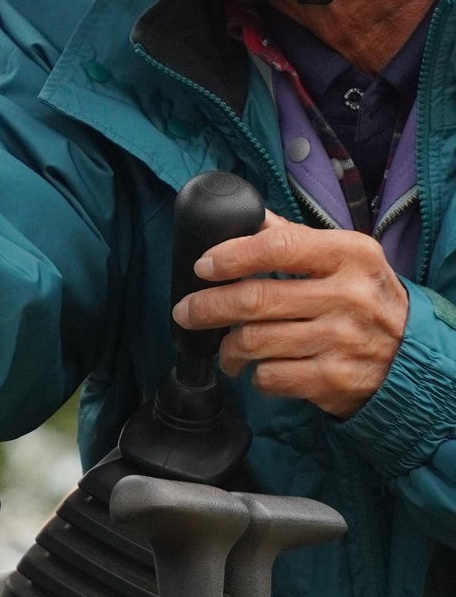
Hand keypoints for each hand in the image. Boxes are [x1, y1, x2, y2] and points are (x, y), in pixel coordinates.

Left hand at [173, 210, 407, 417]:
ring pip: (255, 342)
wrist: (411, 354)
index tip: (202, 266)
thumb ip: (295, 238)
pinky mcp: (335, 381)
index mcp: (350, 254)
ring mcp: (342, 341)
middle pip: (256, 299)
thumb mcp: (345, 257)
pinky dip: (255, 374)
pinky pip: (271, 377)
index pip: (277, 248)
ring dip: (227, 348)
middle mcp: (349, 296)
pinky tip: (258, 369)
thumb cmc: (364, 296)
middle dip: (208, 307)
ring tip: (224, 348)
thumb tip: (243, 215)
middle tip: (186, 312)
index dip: (231, 256)